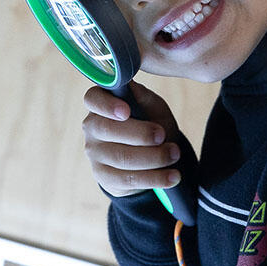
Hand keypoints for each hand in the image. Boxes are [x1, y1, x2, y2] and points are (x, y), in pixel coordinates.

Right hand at [82, 81, 183, 197]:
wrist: (149, 157)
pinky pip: (128, 180)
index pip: (92, 99)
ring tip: (174, 154)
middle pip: (107, 130)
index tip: (127, 111)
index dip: (107, 105)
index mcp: (100, 104)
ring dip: (153, 157)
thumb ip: (142, 97)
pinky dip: (154, 178)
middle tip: (162, 135)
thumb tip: (131, 85)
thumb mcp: (151, 107)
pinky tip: (172, 176)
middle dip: (139, 134)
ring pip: (121, 157)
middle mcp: (92, 128)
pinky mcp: (104, 177)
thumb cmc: (149, 123)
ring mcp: (95, 154)